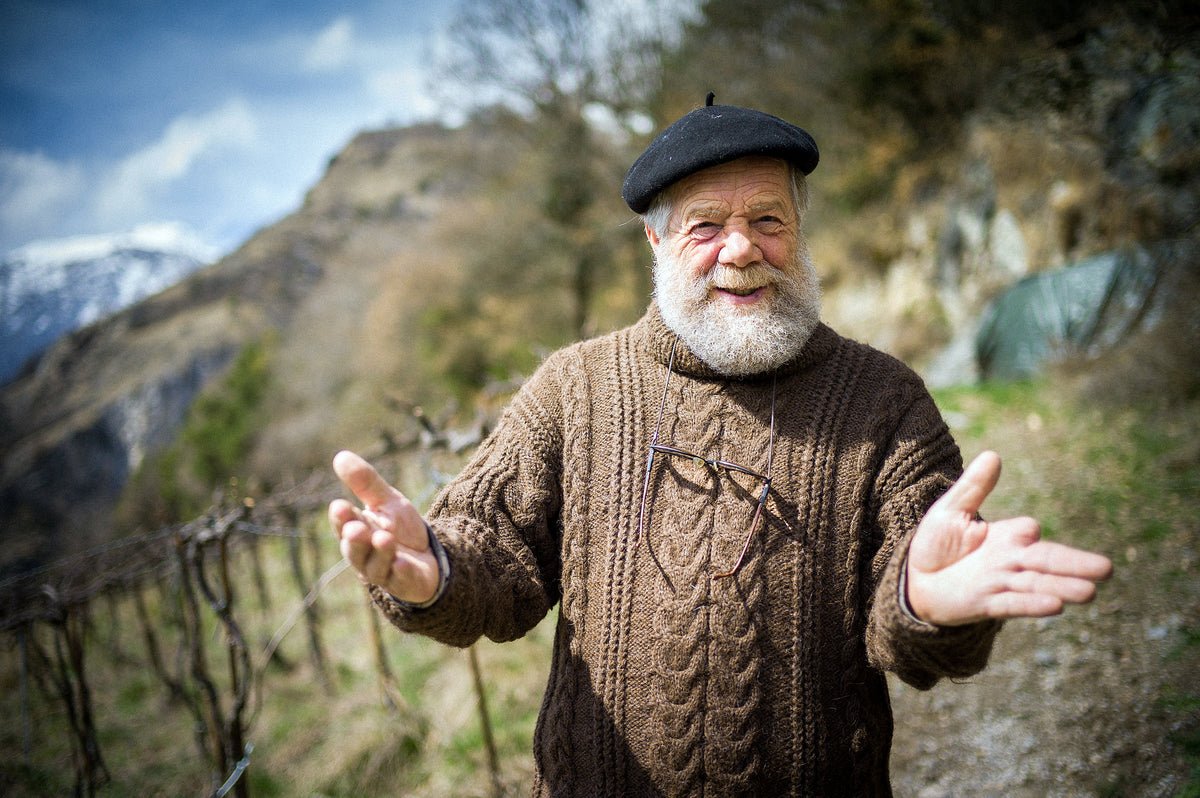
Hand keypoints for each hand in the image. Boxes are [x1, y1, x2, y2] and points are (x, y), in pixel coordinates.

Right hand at [328, 450, 439, 603]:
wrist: (428, 556)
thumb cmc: (399, 528)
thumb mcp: (387, 501)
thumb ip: (366, 483)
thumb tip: (340, 455)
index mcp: (357, 531)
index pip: (344, 524)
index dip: (341, 517)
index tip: (339, 506)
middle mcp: (365, 555)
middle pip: (355, 549)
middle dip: (355, 538)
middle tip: (356, 527)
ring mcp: (384, 572)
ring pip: (376, 566)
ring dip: (380, 552)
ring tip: (384, 538)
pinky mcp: (406, 583)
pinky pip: (401, 580)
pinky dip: (401, 572)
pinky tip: (402, 563)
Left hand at [906, 450, 1112, 625]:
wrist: (915, 579)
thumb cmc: (936, 543)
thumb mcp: (951, 510)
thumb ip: (973, 487)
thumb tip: (993, 455)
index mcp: (1006, 536)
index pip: (1027, 531)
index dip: (1026, 532)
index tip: (1026, 532)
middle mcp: (1010, 560)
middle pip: (1048, 561)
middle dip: (1076, 564)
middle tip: (1107, 569)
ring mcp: (1001, 583)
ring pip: (1037, 584)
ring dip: (1062, 588)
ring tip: (1090, 592)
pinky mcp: (987, 604)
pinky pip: (1013, 604)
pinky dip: (1032, 605)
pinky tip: (1056, 606)